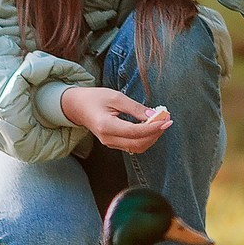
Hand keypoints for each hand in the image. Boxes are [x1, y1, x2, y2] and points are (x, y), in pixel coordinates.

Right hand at [60, 84, 174, 154]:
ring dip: (151, 138)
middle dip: (155, 134)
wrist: (77, 107)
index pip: (134, 132)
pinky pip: (132, 146)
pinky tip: (151, 127)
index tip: (166, 120)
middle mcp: (108, 139)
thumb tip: (154, 114)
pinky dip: (144, 138)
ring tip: (161, 123)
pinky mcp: (113, 143)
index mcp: (106, 126)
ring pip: (136, 148)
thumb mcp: (115, 97)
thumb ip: (134, 107)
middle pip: (138, 144)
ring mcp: (110, 143)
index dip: (153, 127)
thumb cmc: (95, 98)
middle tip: (167, 121)